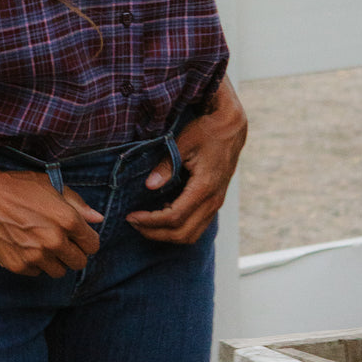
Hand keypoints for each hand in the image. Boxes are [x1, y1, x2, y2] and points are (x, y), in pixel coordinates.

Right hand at [0, 169, 103, 277]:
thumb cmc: (18, 186)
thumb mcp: (52, 186)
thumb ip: (78, 204)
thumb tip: (98, 219)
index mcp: (67, 220)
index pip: (93, 245)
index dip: (86, 239)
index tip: (78, 236)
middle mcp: (54, 241)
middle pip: (79, 263)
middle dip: (73, 252)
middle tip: (60, 240)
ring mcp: (36, 256)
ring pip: (58, 271)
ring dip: (55, 260)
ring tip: (42, 243)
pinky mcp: (19, 265)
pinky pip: (36, 272)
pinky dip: (34, 263)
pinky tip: (25, 246)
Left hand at [126, 76, 246, 243]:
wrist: (230, 126)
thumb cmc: (206, 131)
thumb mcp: (183, 143)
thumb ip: (166, 165)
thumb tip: (149, 185)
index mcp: (204, 187)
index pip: (175, 217)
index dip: (151, 221)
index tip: (131, 216)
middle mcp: (213, 200)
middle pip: (183, 233)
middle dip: (155, 233)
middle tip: (133, 223)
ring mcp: (216, 203)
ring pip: (192, 234)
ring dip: (167, 234)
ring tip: (145, 223)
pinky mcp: (215, 201)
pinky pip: (197, 225)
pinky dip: (178, 227)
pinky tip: (163, 213)